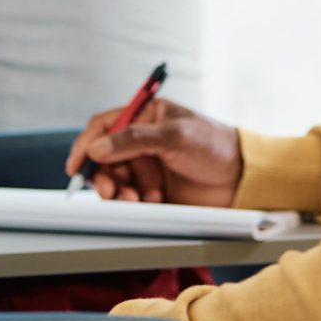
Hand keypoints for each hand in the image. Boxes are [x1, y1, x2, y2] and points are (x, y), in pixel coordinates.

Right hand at [64, 97, 241, 206]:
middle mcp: (142, 141)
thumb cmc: (215, 147)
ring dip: (118, 190)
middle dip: (104, 174)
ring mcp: (147, 166)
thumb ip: (134, 139)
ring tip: (135, 199)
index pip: (105, 126)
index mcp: (146, 117)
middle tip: (111, 189)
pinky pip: (129, 196)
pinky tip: (145, 203)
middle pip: (104, 157)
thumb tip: (96, 147)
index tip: (77, 163)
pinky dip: (130, 202)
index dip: (86, 143)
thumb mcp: (175, 136)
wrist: (242, 179)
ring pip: (115, 178)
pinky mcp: (153, 190)